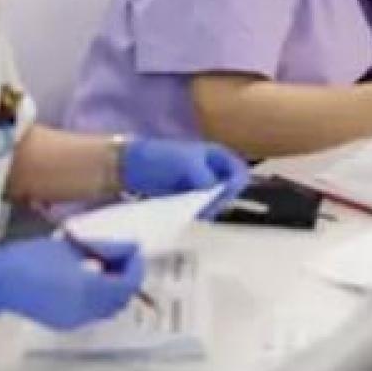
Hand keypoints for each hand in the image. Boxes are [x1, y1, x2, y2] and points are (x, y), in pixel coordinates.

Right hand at [0, 237, 144, 329]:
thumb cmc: (30, 258)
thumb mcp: (69, 247)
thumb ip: (98, 250)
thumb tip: (120, 250)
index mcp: (87, 289)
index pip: (126, 284)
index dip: (135, 266)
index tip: (133, 249)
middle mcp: (86, 310)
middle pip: (121, 299)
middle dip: (127, 277)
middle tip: (123, 256)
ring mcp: (75, 320)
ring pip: (109, 309)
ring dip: (115, 290)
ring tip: (107, 266)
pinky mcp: (65, 324)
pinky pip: (93, 313)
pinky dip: (100, 298)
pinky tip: (90, 280)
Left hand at [121, 138, 249, 215]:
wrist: (132, 166)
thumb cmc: (161, 157)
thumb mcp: (189, 163)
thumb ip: (207, 179)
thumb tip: (218, 195)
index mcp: (216, 155)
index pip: (239, 173)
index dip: (235, 185)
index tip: (222, 195)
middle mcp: (213, 170)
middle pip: (230, 190)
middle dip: (220, 200)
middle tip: (206, 207)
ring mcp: (201, 185)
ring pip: (217, 201)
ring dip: (210, 208)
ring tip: (196, 211)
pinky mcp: (189, 198)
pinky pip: (203, 207)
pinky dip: (200, 212)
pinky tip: (191, 214)